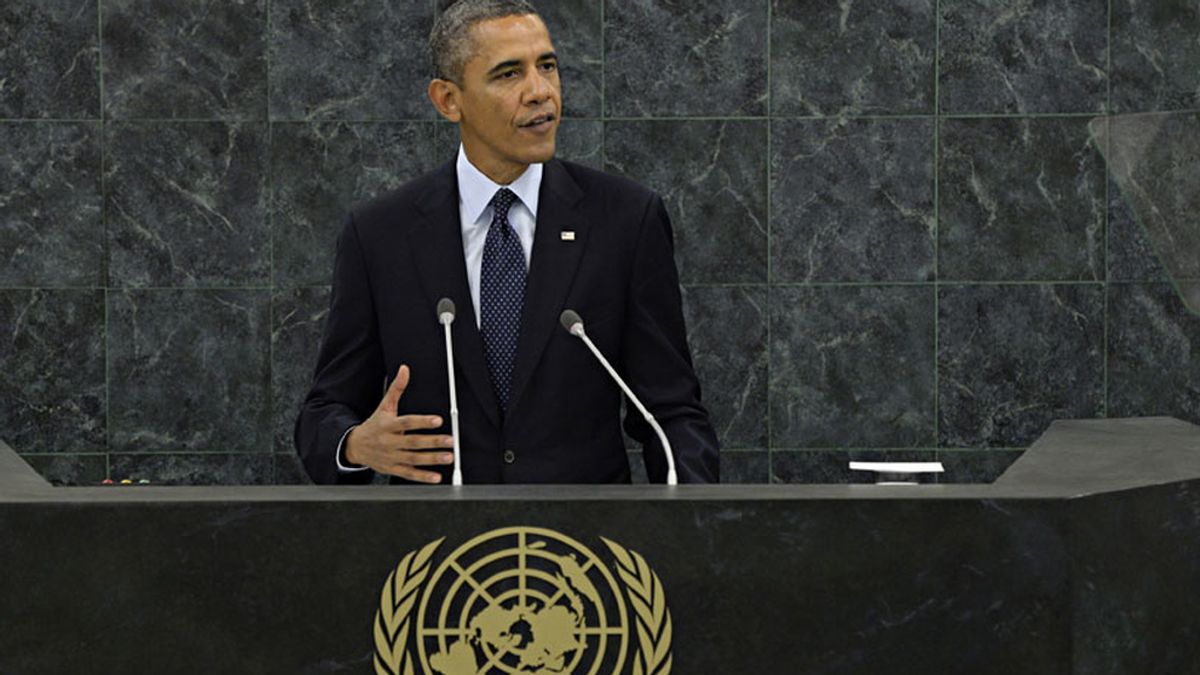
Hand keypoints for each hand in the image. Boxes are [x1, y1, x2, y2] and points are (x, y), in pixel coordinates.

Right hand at [344, 365, 454, 482]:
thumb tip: (405, 370)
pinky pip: (408, 474)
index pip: (407, 422)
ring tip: (448, 457)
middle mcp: (389, 442)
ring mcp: (391, 457)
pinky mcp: (392, 469)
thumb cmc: (374, 425)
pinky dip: (423, 477)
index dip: (422, 422)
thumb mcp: (384, 406)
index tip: (438, 420)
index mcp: (388, 425)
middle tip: (450, 441)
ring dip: (432, 459)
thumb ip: (396, 388)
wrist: (355, 446)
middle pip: (413, 442)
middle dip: (433, 442)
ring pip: (413, 459)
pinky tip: (436, 477)